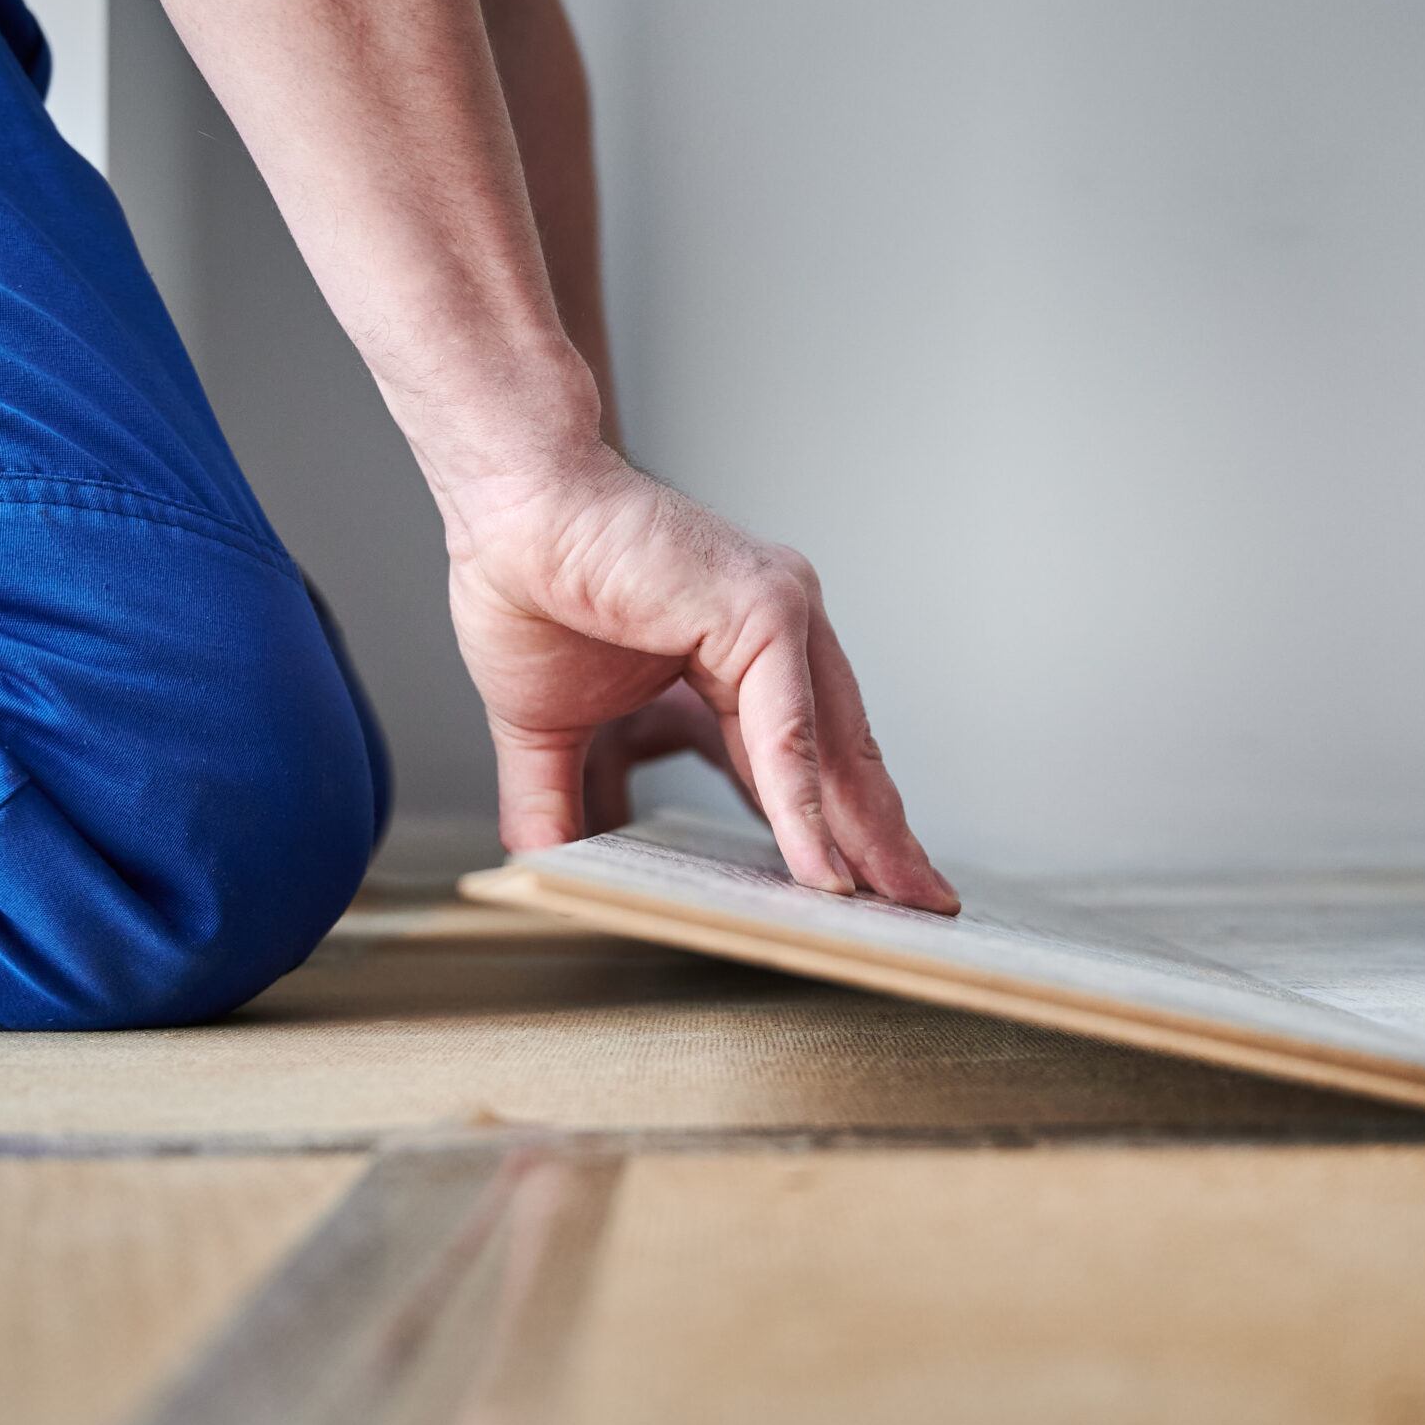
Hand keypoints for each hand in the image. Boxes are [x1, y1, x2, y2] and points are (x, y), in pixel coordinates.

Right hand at [444, 455, 956, 911]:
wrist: (504, 510)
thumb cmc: (529, 585)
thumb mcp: (551, 730)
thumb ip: (558, 801)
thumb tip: (549, 871)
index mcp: (742, 654)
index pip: (810, 759)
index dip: (839, 827)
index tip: (870, 889)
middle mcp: (780, 632)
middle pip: (845, 760)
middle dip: (881, 843)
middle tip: (920, 914)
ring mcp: (780, 618)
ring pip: (833, 752)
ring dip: (862, 840)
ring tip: (892, 910)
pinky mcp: (761, 613)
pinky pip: (788, 733)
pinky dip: (802, 806)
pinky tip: (820, 869)